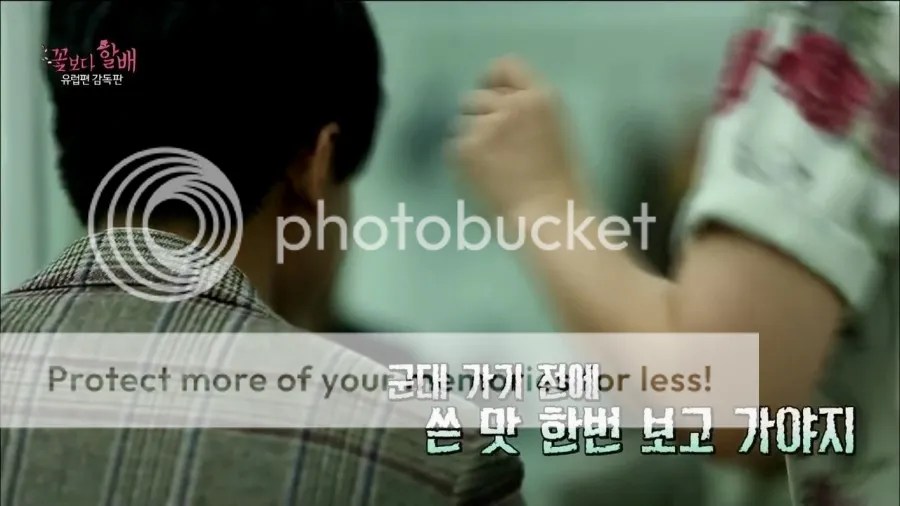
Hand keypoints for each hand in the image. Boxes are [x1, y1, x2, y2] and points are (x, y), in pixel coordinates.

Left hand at [450, 56, 581, 219]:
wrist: (551, 216)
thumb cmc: (562, 183)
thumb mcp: (555, 131)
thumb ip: (528, 112)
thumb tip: (499, 103)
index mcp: (541, 98)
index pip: (505, 66)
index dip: (491, 80)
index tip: (488, 94)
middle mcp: (511, 105)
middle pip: (475, 97)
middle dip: (479, 117)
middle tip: (491, 145)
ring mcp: (486, 126)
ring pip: (461, 124)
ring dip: (470, 141)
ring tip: (490, 167)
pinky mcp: (466, 150)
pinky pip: (453, 147)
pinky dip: (462, 163)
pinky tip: (482, 179)